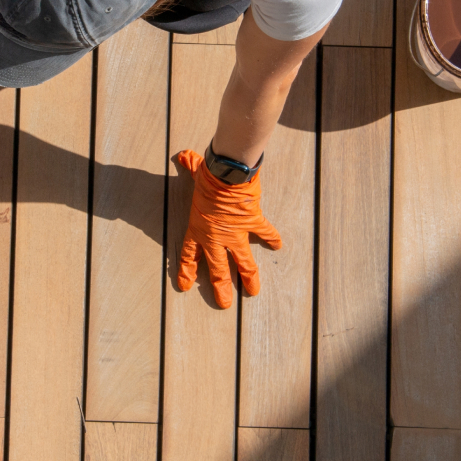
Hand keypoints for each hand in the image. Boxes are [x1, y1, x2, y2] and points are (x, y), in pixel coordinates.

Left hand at [175, 149, 281, 308]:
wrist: (227, 175)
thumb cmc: (208, 176)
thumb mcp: (195, 173)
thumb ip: (189, 167)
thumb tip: (182, 155)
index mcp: (198, 229)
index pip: (189, 256)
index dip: (187, 272)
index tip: (185, 286)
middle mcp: (216, 238)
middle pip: (219, 271)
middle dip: (222, 290)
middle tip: (224, 304)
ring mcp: (236, 234)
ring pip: (244, 264)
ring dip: (249, 279)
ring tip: (253, 293)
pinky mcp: (253, 225)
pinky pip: (265, 234)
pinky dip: (272, 239)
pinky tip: (278, 246)